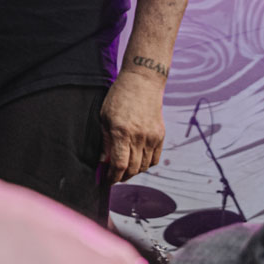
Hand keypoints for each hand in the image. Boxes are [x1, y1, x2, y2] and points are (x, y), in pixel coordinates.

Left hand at [99, 67, 165, 182]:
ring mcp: (152, 137)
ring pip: (144, 166)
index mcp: (121, 132)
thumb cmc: (119, 97)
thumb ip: (105, 142)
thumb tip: (103, 162)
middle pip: (133, 169)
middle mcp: (139, 137)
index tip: (107, 180)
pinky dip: (146, 165)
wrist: (142, 82)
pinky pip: (155, 159)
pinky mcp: (160, 135)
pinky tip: (138, 161)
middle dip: (122, 177)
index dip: (113, 177)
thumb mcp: (104, 118)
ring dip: (134, 172)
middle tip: (115, 177)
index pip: (119, 165)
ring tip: (125, 170)